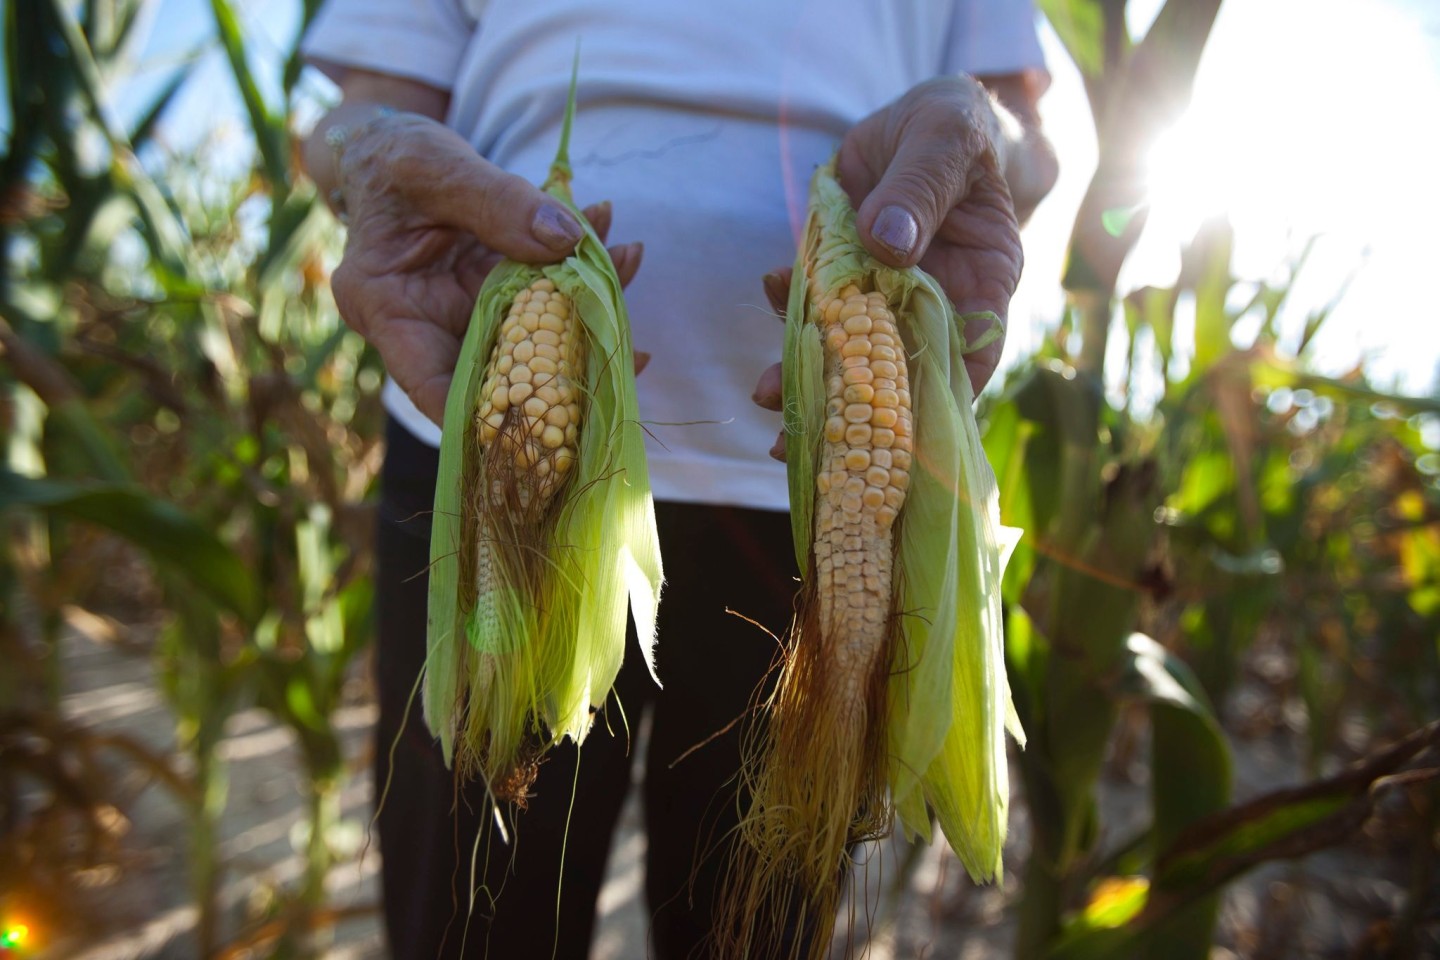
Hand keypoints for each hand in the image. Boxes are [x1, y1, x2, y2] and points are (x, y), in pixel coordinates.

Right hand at [328, 112, 642, 423]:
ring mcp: (466, 313)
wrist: (389, 147)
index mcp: (385, 310)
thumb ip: (496, 201)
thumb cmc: (392, 156)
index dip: (489, 414)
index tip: (554, 420)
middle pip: (498, 369)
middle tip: (632, 349)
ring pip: (534, 333)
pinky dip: (581, 273)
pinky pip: (546, 296)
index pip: (431, 385)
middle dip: (568, 363)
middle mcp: (427, 327)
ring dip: (588, 307)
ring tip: (628, 260)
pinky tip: (615, 244)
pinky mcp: (496, 294)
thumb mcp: (434, 166)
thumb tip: (568, 241)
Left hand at [752, 76, 1022, 459]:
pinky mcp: (845, 273)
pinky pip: (817, 301)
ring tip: (767, 395)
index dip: (936, 398)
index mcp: (983, 279)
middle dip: (850, 409)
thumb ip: (921, 188)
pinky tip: (774, 286)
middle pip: (899, 370)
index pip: (971, 353)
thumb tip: (889, 242)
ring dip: (809, 374)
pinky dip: (793, 305)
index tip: (895, 431)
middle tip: (801, 439)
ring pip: (850, 347)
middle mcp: (935, 299)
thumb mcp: (946, 140)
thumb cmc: (954, 127)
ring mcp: (886, 292)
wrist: (918, 116)